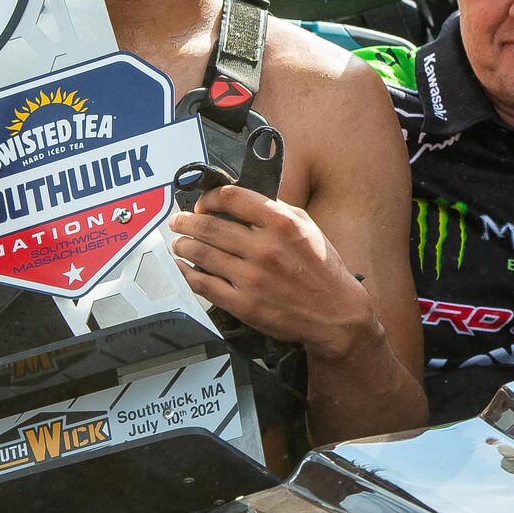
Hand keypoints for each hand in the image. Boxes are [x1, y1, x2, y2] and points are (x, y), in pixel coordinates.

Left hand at [168, 183, 382, 361]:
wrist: (335, 314)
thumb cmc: (323, 269)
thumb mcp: (308, 227)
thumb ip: (276, 210)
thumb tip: (242, 201)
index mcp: (282, 224)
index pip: (232, 198)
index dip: (209, 197)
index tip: (202, 203)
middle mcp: (265, 249)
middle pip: (210, 226)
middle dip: (187, 221)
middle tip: (178, 221)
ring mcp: (252, 278)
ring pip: (202, 254)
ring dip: (184, 245)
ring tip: (179, 242)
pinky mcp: (244, 304)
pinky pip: (205, 285)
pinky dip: (188, 274)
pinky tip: (183, 267)